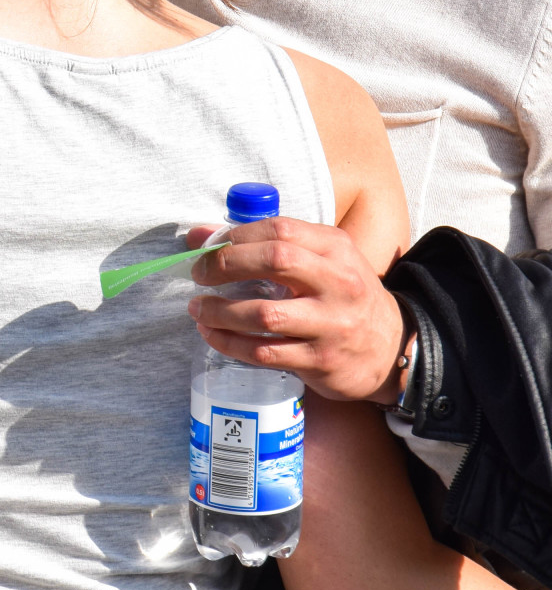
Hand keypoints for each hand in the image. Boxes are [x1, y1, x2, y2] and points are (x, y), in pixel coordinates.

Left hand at [188, 217, 407, 403]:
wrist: (391, 347)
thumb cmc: (343, 296)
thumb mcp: (322, 260)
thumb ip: (267, 245)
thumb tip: (199, 236)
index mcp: (336, 248)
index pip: (281, 229)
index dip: (237, 235)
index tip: (209, 246)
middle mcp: (338, 282)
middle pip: (275, 261)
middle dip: (226, 265)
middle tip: (199, 274)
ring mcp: (331, 324)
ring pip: (265, 314)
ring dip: (221, 312)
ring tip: (198, 309)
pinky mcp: (320, 360)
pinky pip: (265, 351)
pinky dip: (231, 344)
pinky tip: (214, 335)